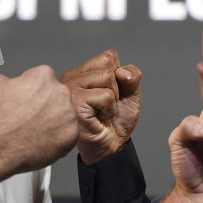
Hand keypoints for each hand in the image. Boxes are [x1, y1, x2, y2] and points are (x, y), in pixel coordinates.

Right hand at [0, 66, 78, 174]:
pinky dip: (57, 139)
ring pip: (64, 116)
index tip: (28, 99)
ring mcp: (68, 115)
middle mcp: (60, 92)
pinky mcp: (71, 135)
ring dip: (53, 122)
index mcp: (42, 77)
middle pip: (57, 96)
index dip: (33, 90)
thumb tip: (12, 84)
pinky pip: (67, 135)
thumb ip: (10, 80)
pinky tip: (41, 141)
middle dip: (46, 105)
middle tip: (31, 117)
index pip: (43, 78)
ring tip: (34, 131)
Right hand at [62, 50, 141, 164]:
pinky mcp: (75, 103)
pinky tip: (100, 118)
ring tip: (102, 110)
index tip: (110, 94)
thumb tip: (121, 72)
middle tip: (106, 104)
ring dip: (113, 99)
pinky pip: (105, 95)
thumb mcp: (130, 93)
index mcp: (82, 72)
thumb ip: (132, 76)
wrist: (111, 147)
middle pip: (108, 65)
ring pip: (107, 78)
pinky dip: (110, 109)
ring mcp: (70, 89)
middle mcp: (72, 77)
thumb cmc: (116, 121)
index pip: (108, 56)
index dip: (119, 76)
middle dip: (116, 88)